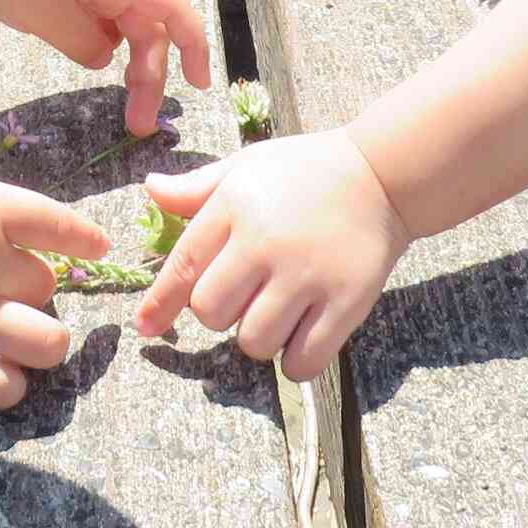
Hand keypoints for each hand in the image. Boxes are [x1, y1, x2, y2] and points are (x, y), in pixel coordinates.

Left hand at [0, 0, 213, 135]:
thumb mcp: (44, 14)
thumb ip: (84, 43)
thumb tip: (106, 57)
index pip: (173, 8)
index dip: (194, 46)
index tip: (199, 86)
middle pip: (147, 26)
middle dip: (149, 75)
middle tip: (136, 125)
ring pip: (121, 24)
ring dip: (126, 63)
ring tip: (117, 105)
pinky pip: (95, 16)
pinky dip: (99, 43)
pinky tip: (83, 60)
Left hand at [132, 132, 411, 381]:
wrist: (382, 174)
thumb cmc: (306, 171)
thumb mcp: (247, 166)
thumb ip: (197, 188)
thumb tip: (150, 190)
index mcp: (236, 206)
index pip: (183, 266)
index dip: (159, 303)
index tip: (145, 327)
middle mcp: (265, 242)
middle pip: (211, 313)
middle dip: (220, 312)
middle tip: (246, 293)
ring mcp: (307, 275)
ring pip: (253, 342)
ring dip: (259, 336)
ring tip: (279, 310)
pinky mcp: (346, 302)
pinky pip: (302, 360)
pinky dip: (295, 360)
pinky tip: (302, 335)